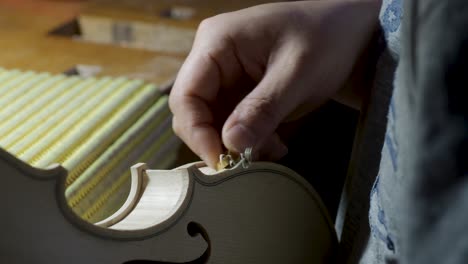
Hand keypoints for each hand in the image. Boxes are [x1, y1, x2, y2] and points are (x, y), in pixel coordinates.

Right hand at [169, 0, 380, 167]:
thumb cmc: (326, 39)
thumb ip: (263, 109)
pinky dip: (249, 139)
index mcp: (217, 42)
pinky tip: (274, 143)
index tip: (221, 160)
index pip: (187, 94)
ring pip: (213, 121)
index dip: (197, 131)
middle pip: (194, 111)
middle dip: (218, 140)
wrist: (349, 34)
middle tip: (247, 162)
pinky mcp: (240, 91)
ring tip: (272, 149)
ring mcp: (226, 75)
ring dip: (237, 144)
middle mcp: (213, 58)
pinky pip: (232, 123)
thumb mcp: (297, 74)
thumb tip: (231, 144)